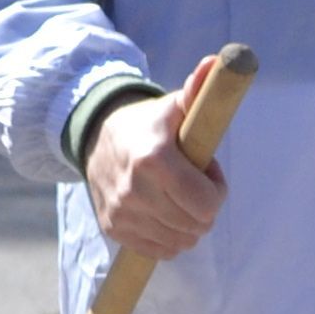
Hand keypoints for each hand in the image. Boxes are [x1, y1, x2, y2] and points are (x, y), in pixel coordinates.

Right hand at [85, 92, 221, 256]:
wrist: (97, 136)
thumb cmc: (149, 123)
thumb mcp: (175, 106)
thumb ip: (199, 91)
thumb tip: (216, 62)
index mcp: (153, 159)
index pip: (206, 204)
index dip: (217, 190)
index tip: (208, 171)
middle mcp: (132, 191)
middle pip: (197, 226)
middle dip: (204, 206)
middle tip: (192, 182)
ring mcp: (121, 213)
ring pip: (181, 241)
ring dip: (188, 222)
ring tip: (176, 193)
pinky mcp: (113, 229)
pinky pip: (161, 250)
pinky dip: (169, 236)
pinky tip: (162, 211)